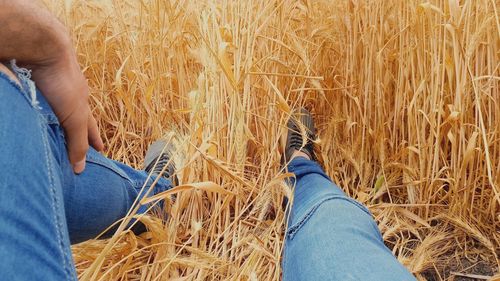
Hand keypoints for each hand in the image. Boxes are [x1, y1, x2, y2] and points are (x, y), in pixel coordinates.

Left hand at [30, 47, 103, 173]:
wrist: (42, 49)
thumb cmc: (64, 81)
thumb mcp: (75, 117)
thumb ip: (78, 141)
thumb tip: (80, 169)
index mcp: (81, 103)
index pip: (90, 127)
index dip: (94, 140)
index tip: (100, 150)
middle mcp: (67, 97)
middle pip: (73, 118)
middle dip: (76, 132)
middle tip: (77, 144)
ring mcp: (49, 89)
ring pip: (53, 111)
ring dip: (55, 123)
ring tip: (53, 133)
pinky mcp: (31, 84)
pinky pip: (35, 103)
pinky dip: (36, 111)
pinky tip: (32, 115)